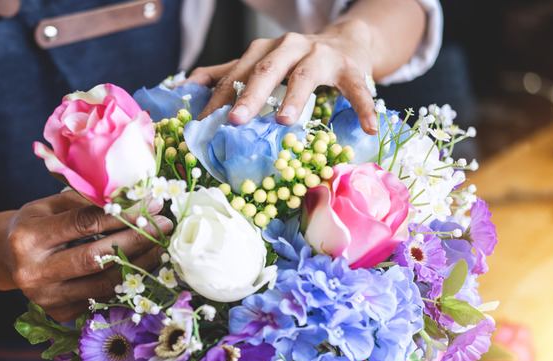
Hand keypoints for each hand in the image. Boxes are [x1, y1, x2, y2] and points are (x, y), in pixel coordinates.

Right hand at [0, 191, 171, 321]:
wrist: (6, 257)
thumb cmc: (36, 223)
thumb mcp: (50, 205)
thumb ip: (86, 201)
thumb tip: (133, 195)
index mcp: (28, 237)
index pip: (84, 224)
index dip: (121, 214)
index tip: (151, 204)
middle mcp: (33, 272)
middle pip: (96, 257)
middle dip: (136, 240)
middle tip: (165, 226)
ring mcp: (45, 298)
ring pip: (103, 284)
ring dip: (138, 264)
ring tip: (160, 246)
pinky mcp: (58, 314)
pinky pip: (101, 298)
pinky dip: (125, 282)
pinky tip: (143, 266)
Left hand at [186, 20, 377, 133]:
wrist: (347, 41)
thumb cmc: (297, 61)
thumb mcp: (261, 63)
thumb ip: (226, 74)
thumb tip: (184, 86)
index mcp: (263, 50)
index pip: (236, 74)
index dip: (218, 99)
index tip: (201, 124)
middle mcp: (289, 48)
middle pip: (265, 69)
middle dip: (249, 94)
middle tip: (235, 120)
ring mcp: (321, 55)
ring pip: (305, 75)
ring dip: (295, 98)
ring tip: (285, 121)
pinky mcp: (351, 67)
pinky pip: (357, 88)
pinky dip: (362, 107)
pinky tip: (368, 127)